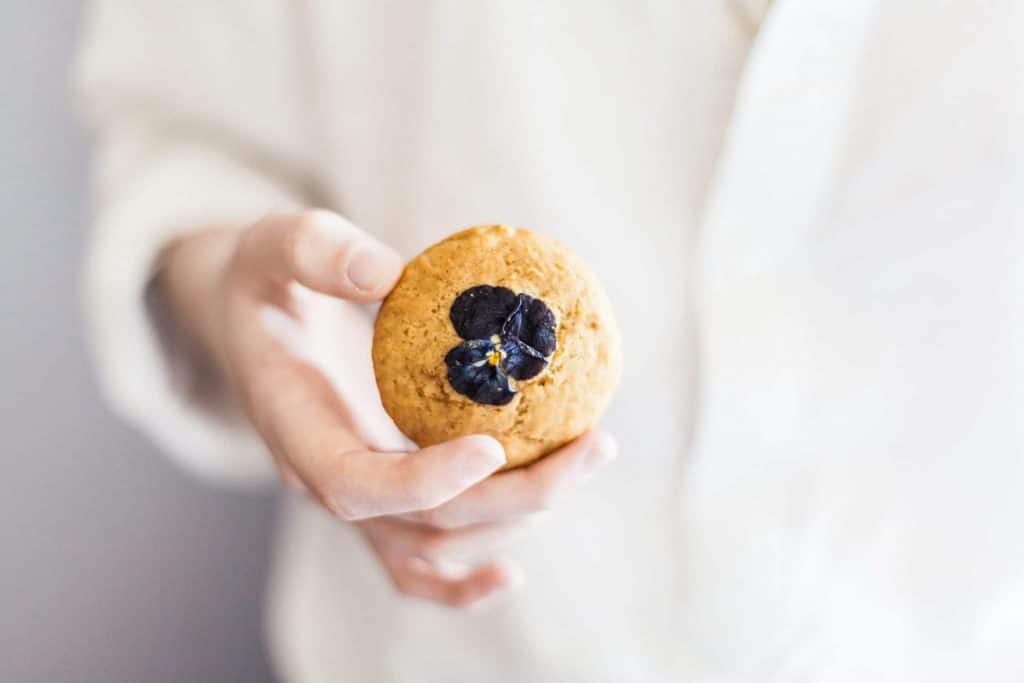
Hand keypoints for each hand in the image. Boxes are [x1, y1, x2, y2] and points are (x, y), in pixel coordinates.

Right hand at [159, 210, 615, 606]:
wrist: (247, 322)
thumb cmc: (264, 278)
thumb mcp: (274, 243)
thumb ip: (318, 253)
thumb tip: (389, 273)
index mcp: (294, 426)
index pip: (355, 484)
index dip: (425, 481)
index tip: (495, 448)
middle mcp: (324, 477)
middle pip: (423, 525)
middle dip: (516, 498)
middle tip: (592, 446)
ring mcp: (356, 495)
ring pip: (437, 545)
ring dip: (518, 517)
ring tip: (589, 456)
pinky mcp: (381, 493)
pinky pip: (418, 561)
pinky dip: (463, 581)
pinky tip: (512, 577)